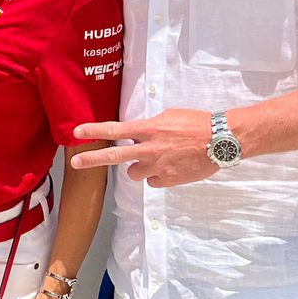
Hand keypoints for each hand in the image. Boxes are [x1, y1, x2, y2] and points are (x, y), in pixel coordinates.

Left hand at [71, 109, 218, 187]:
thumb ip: (151, 127)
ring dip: (139, 168)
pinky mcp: (169, 180)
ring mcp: (158, 167)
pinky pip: (153, 182)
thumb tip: (141, 134)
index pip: (115, 130)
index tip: (77, 132)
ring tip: (156, 159)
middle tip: (75, 162)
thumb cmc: (198, 124)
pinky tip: (171, 167)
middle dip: (91, 159)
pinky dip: (158, 177)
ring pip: (134, 174)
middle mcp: (150, 149)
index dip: (94, 131)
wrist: (222, 140)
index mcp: (149, 129)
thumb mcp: (170, 116)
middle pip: (114, 157)